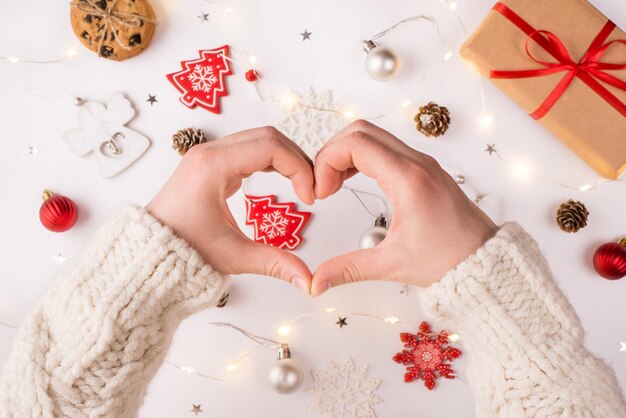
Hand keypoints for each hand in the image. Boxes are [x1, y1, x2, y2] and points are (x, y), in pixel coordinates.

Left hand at [146, 127, 314, 292]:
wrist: (149, 254)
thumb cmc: (182, 252)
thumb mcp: (233, 257)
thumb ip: (275, 263)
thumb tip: (310, 282)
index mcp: (213, 166)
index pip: (270, 147)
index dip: (298, 167)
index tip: (309, 197)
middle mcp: (209, 153)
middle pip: (267, 136)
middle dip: (296, 159)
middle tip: (311, 189)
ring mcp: (208, 155)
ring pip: (258, 139)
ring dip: (284, 158)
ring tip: (300, 185)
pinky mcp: (210, 164)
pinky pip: (248, 149)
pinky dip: (270, 160)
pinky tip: (281, 179)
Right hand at [311, 120, 496, 295]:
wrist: (487, 261)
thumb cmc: (449, 260)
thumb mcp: (392, 264)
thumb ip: (348, 269)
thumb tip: (315, 282)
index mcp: (408, 179)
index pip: (355, 144)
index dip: (327, 161)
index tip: (321, 192)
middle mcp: (416, 162)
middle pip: (361, 130)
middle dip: (333, 152)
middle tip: (323, 186)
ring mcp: (422, 162)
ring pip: (373, 135)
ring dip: (347, 154)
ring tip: (334, 185)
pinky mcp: (424, 169)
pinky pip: (386, 147)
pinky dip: (363, 157)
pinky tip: (353, 181)